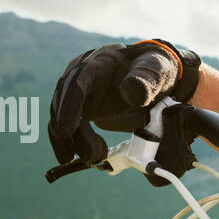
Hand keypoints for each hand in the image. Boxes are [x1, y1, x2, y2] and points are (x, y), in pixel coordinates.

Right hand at [47, 39, 200, 164]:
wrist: (153, 76)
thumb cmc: (154, 71)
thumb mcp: (156, 72)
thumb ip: (146, 79)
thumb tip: (129, 89)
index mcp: (100, 61)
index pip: (77, 82)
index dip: (69, 107)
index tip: (66, 131)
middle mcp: (81, 72)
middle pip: (64, 102)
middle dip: (73, 133)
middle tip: (91, 156)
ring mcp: (76, 88)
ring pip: (61, 116)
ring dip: (73, 141)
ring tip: (95, 157)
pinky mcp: (77, 104)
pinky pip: (67, 124)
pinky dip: (73, 142)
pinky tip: (90, 155)